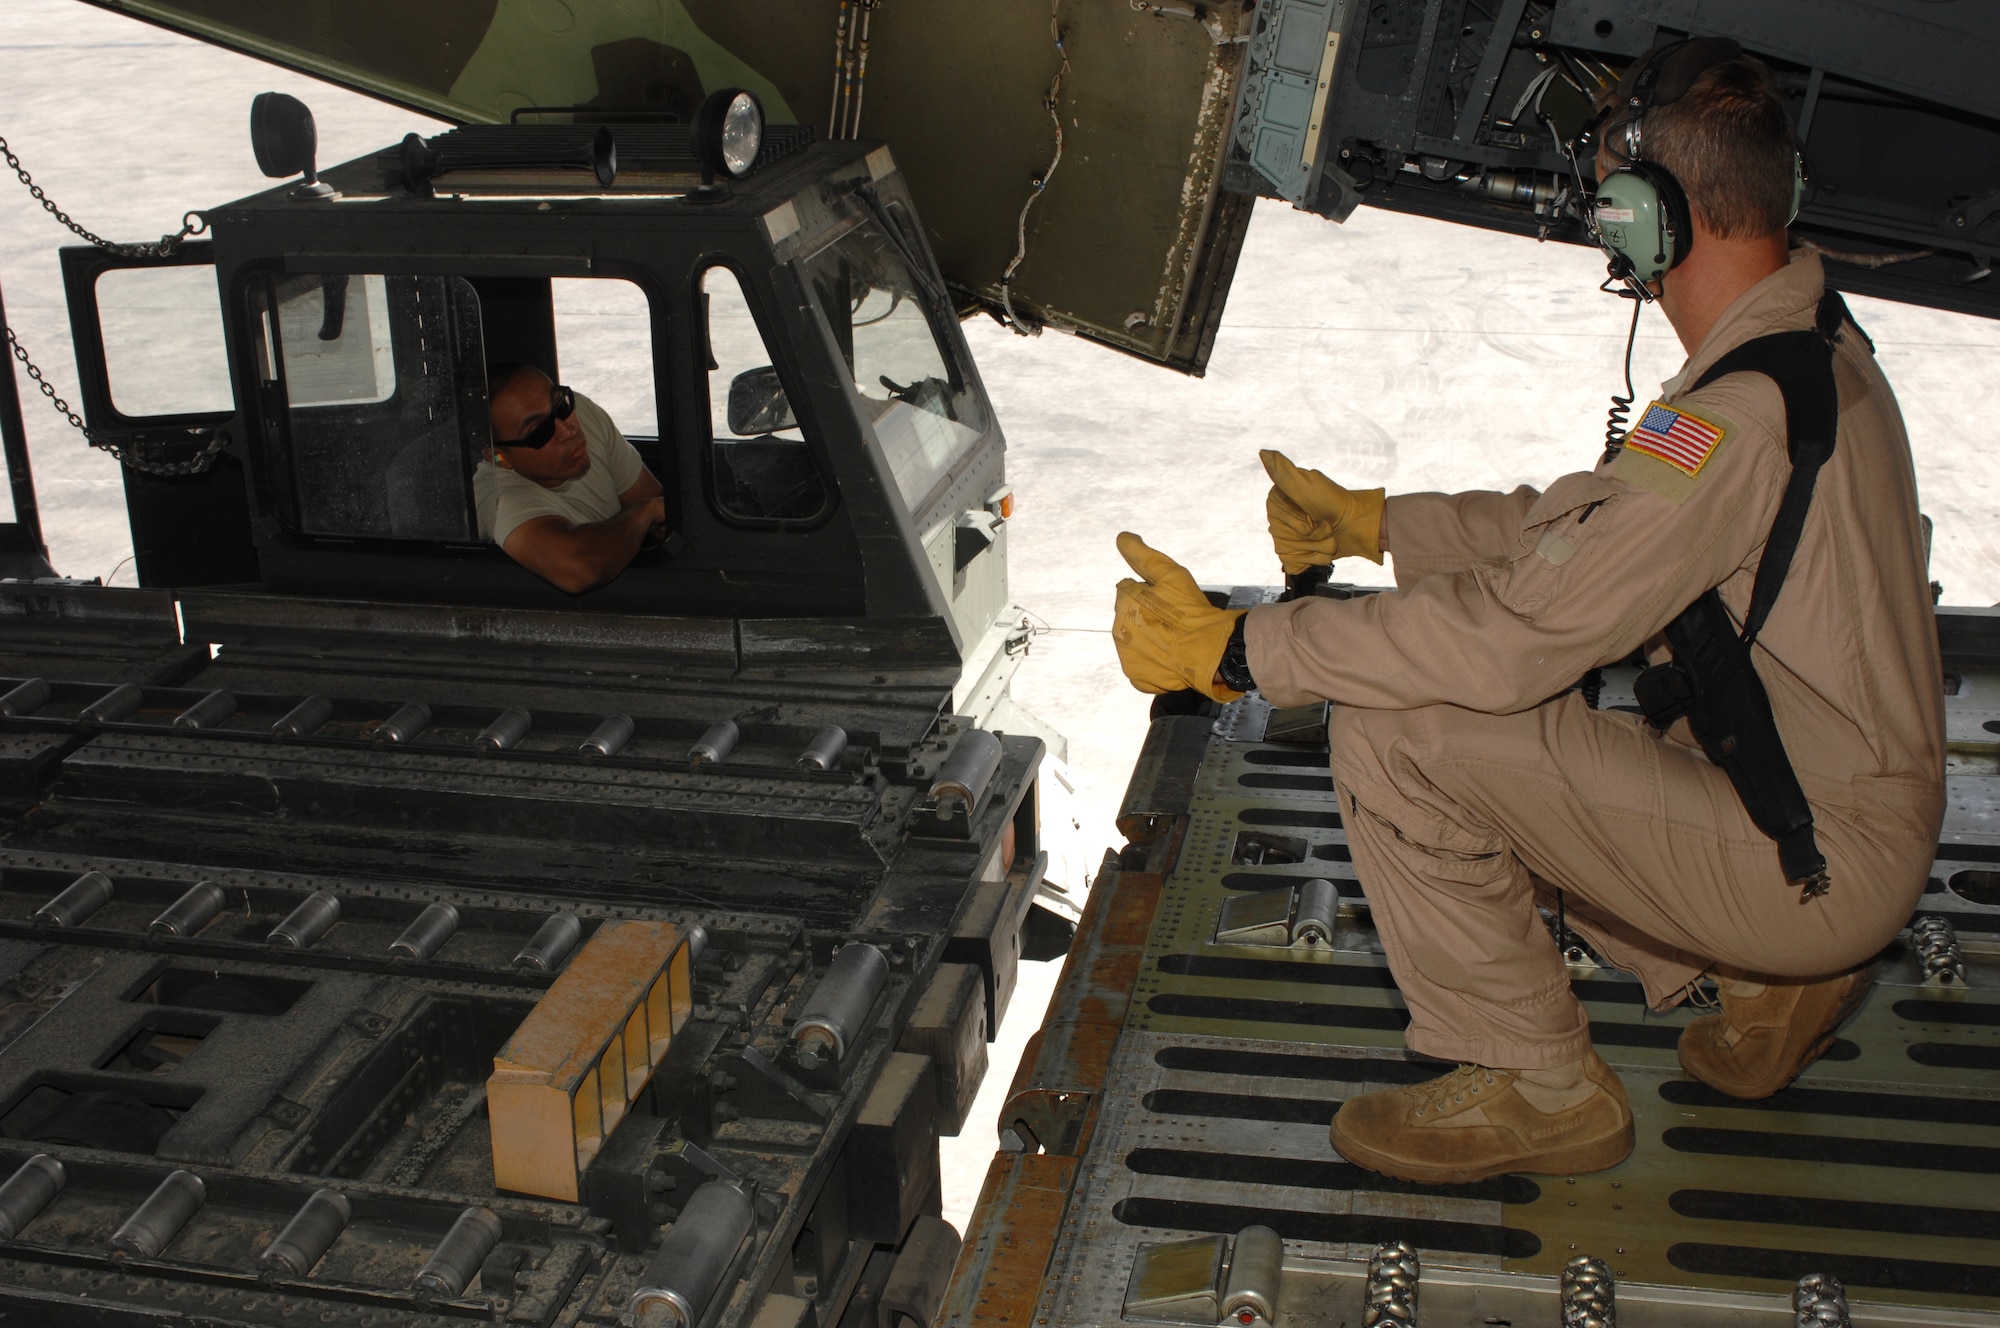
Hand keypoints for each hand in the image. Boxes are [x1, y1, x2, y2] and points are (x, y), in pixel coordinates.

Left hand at [1111, 532, 1245, 702]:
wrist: (1208, 651)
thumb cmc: (1191, 611)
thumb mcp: (1170, 574)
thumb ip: (1142, 555)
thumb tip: (1122, 537)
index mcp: (1123, 602)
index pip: (1130, 592)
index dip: (1150, 594)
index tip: (1168, 602)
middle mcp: (1118, 630)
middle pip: (1130, 617)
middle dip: (1147, 616)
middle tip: (1173, 620)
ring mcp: (1126, 656)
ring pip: (1135, 641)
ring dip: (1149, 638)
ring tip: (1173, 638)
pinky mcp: (1136, 676)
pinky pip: (1142, 664)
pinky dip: (1153, 661)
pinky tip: (1170, 655)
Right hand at [1261, 449, 1384, 572]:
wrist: (1358, 526)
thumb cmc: (1336, 503)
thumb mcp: (1308, 484)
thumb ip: (1283, 470)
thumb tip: (1264, 452)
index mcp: (1280, 499)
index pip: (1277, 517)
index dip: (1297, 520)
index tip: (1312, 513)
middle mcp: (1281, 517)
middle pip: (1282, 536)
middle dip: (1309, 535)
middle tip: (1324, 525)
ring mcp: (1288, 537)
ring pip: (1289, 550)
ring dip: (1314, 547)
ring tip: (1327, 537)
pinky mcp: (1296, 554)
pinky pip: (1293, 563)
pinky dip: (1312, 560)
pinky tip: (1322, 550)